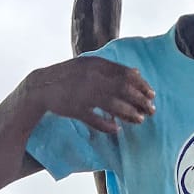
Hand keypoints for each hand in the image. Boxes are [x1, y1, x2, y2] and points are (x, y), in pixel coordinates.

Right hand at [25, 56, 155, 134]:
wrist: (41, 86)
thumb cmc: (70, 76)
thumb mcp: (90, 66)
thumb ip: (112, 69)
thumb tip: (137, 72)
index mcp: (96, 64)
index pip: (125, 74)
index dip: (142, 85)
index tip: (152, 95)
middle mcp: (91, 77)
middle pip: (123, 89)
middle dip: (141, 101)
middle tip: (151, 110)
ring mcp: (83, 93)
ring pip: (113, 105)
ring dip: (129, 114)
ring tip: (140, 120)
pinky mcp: (75, 109)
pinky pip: (96, 120)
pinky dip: (108, 126)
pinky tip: (117, 129)